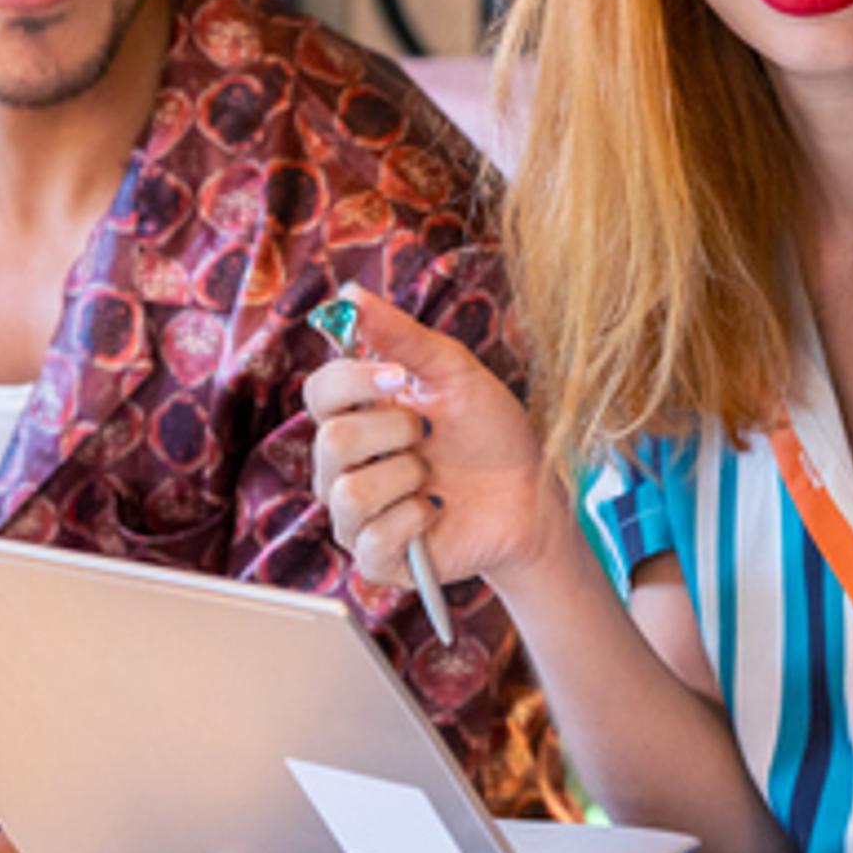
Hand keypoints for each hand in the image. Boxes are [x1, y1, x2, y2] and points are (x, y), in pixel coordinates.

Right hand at [300, 289, 567, 593]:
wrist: (533, 496)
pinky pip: (370, 538)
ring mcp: (356, 514)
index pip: (320, 392)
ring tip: (434, 477)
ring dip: (405, 478)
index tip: (398, 377)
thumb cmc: (491, 433)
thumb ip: (402, 337)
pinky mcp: (375, 558)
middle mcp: (346, 465)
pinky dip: (414, 520)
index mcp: (359, 416)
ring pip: (346, 493)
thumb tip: (350, 294)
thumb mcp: (455, 373)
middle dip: (393, 433)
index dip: (352, 382)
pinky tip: (437, 511)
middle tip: (430, 435)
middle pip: (330, 443)